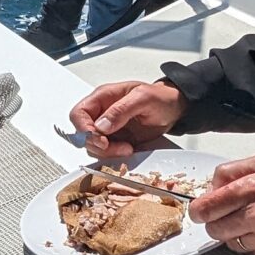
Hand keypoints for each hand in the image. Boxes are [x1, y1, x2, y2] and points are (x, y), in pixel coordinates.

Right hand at [66, 80, 184, 159]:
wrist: (175, 108)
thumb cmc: (161, 97)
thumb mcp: (143, 98)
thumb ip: (121, 110)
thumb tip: (101, 125)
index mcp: (102, 97)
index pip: (79, 114)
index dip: (84, 130)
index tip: (101, 140)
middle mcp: (101, 113)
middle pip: (83, 134)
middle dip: (99, 145)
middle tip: (120, 148)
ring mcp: (108, 128)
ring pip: (93, 146)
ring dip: (108, 152)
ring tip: (128, 148)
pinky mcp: (116, 140)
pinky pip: (106, 153)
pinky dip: (115, 156)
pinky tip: (129, 150)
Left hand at [190, 154, 254, 254]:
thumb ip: (235, 170)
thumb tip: (212, 186)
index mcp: (253, 189)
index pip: (208, 206)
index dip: (199, 211)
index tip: (199, 212)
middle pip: (215, 229)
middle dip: (217, 224)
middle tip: (228, 218)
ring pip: (232, 245)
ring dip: (239, 236)